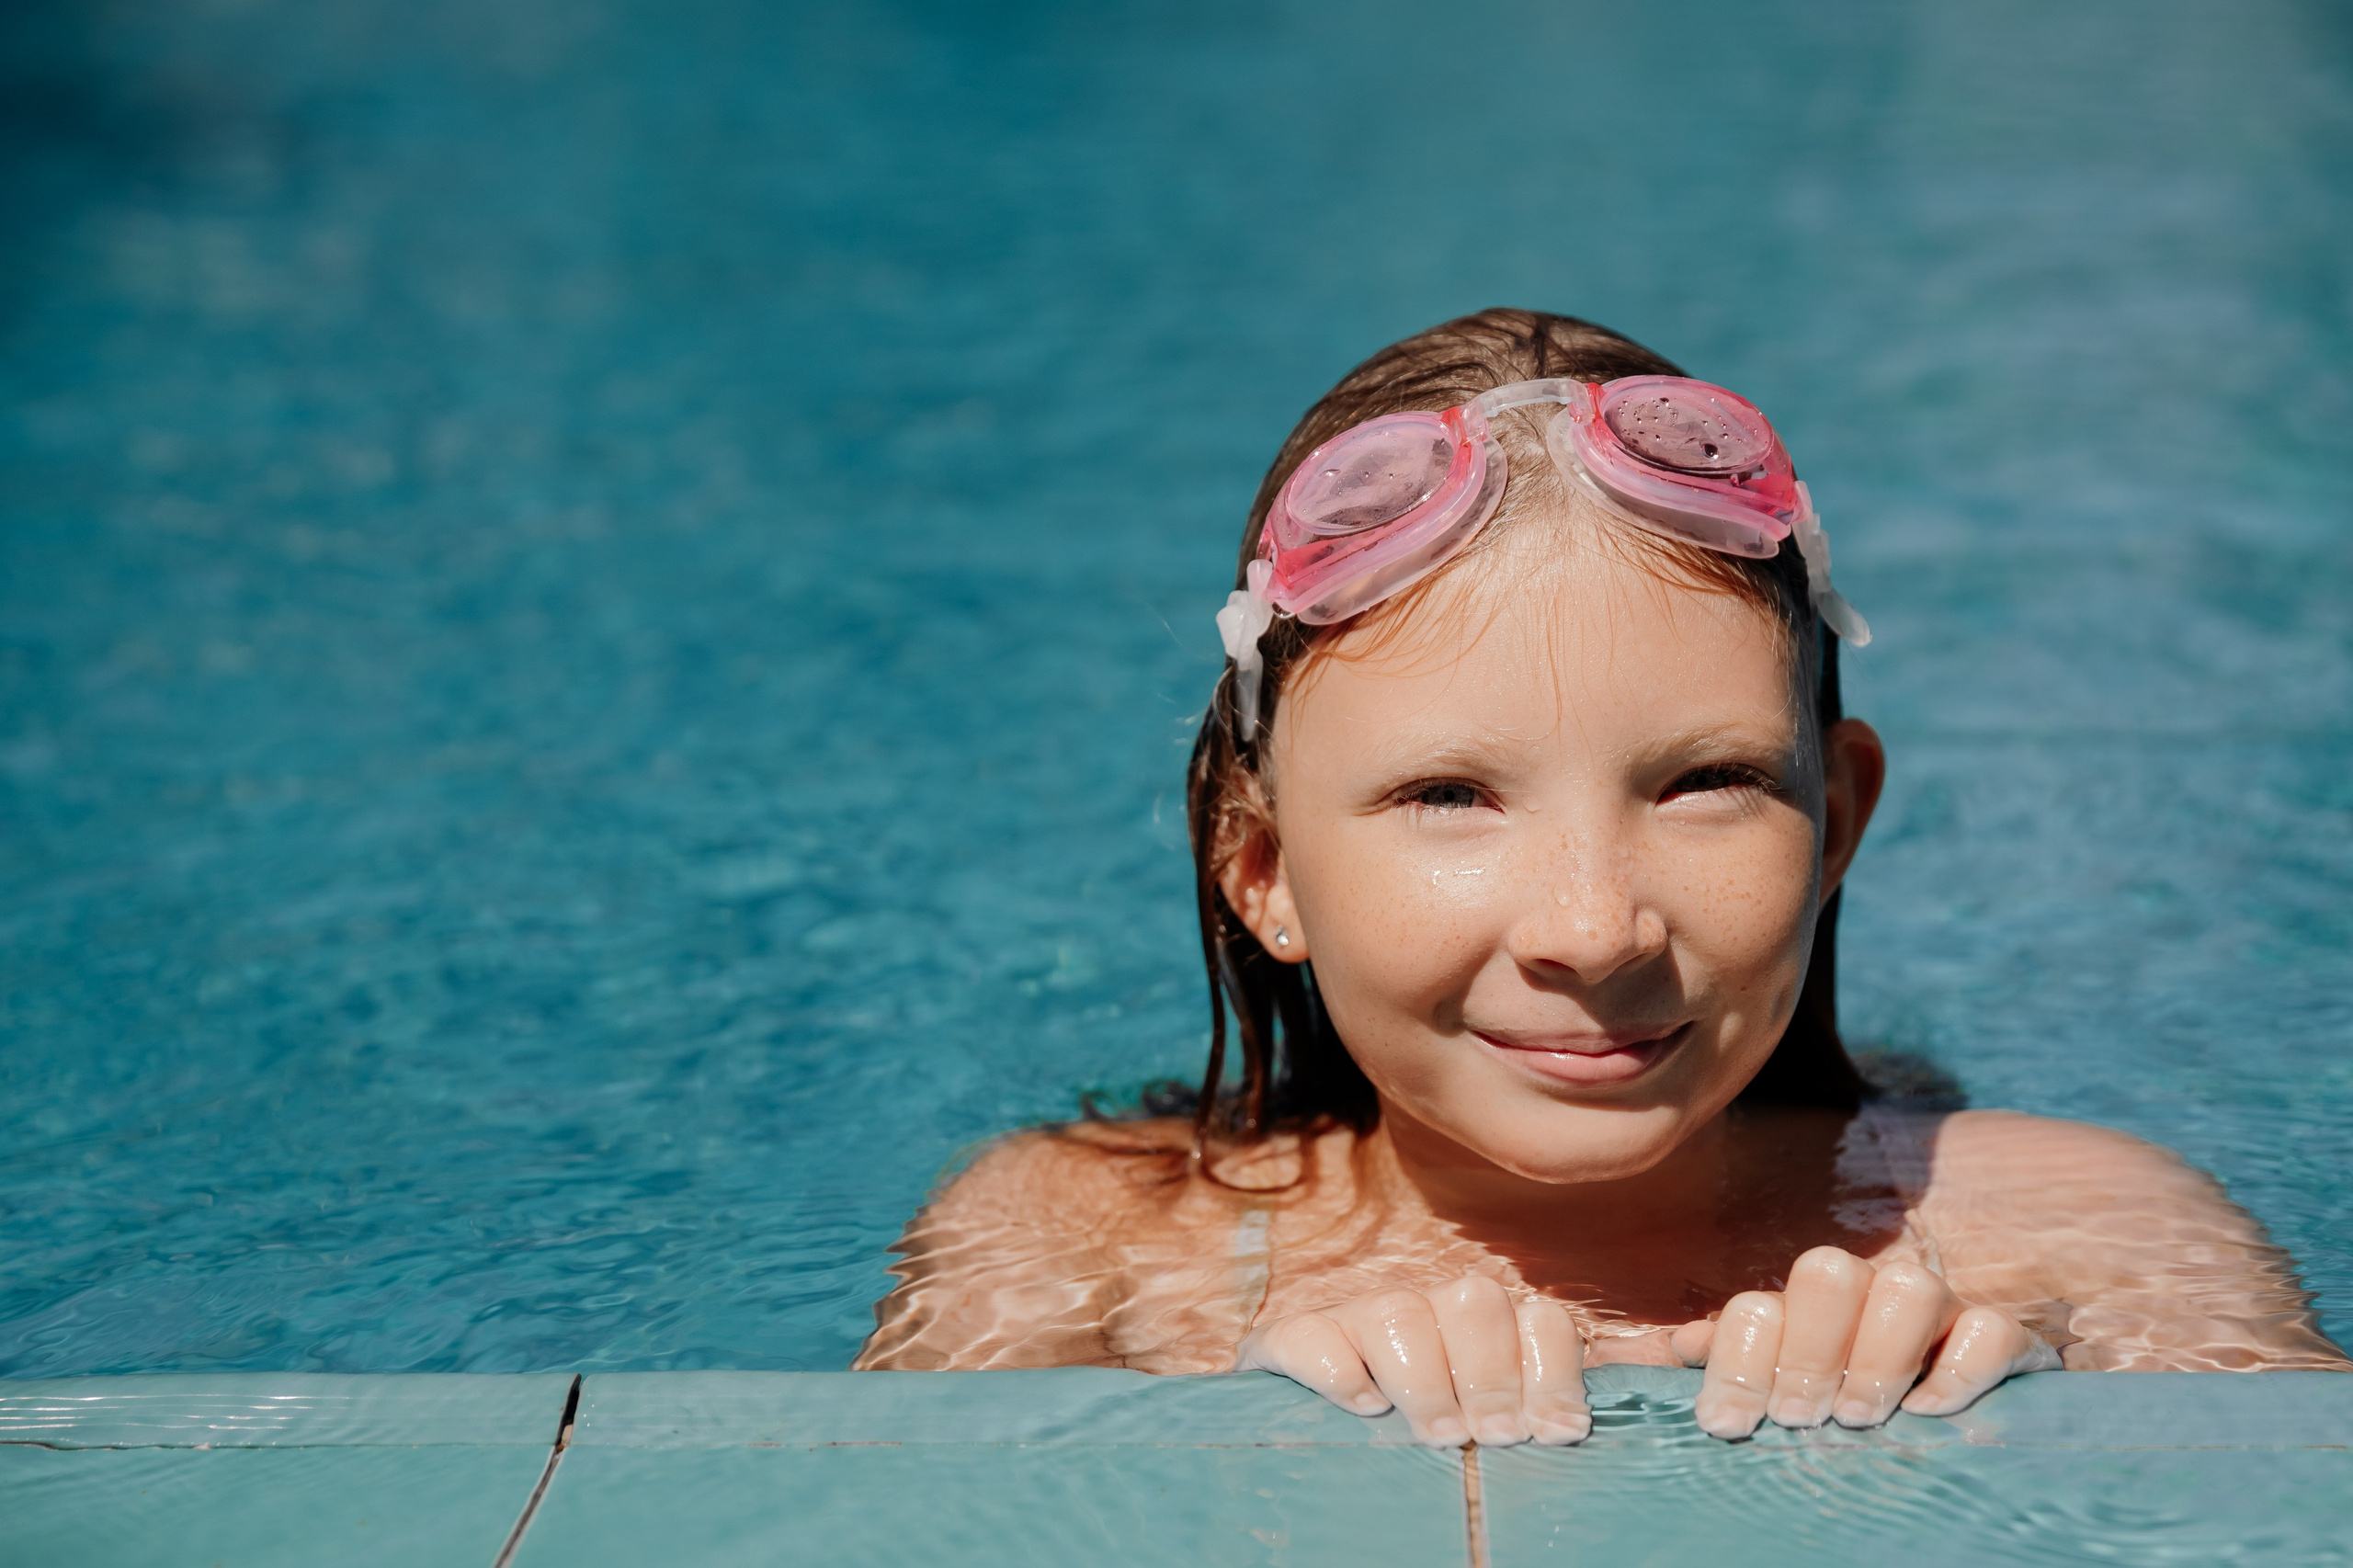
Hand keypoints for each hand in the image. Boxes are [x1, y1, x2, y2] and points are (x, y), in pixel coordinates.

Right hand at [1235, 1274, 1590, 1447]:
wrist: (1315, 1435)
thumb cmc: (1434, 1435)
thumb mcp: (1503, 1419)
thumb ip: (1562, 1402)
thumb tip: (1655, 1385)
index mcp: (1492, 1330)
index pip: (1541, 1320)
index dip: (1555, 1373)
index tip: (1559, 1435)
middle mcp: (1429, 1310)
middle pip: (1473, 1302)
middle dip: (1492, 1372)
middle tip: (1495, 1438)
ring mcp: (1360, 1319)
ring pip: (1399, 1313)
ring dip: (1424, 1377)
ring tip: (1439, 1435)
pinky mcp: (1293, 1340)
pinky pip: (1312, 1335)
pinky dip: (1338, 1368)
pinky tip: (1363, 1409)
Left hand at [1678, 1246, 2060, 1438]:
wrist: (1944, 1415)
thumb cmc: (1840, 1406)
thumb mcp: (1779, 1389)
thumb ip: (1732, 1363)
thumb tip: (1686, 1344)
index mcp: (1803, 1308)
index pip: (1759, 1307)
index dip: (1737, 1363)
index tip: (1728, 1424)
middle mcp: (1866, 1293)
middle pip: (1829, 1274)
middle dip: (1807, 1352)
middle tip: (1800, 1417)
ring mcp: (1935, 1310)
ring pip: (1910, 1286)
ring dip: (1879, 1356)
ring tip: (1859, 1417)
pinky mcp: (1998, 1338)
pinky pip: (1990, 1329)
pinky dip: (1961, 1370)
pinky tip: (1929, 1413)